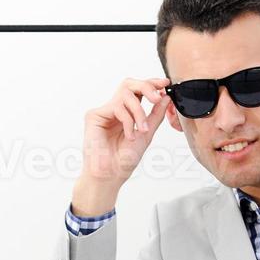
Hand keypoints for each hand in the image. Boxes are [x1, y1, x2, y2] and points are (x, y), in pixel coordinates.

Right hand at [73, 76, 171, 211]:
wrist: (111, 175)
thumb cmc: (125, 160)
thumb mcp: (147, 134)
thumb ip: (155, 115)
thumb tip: (165, 97)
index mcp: (126, 113)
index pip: (138, 91)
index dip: (151, 84)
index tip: (165, 84)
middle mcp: (114, 110)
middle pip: (129, 84)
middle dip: (146, 87)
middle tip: (156, 97)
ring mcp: (104, 112)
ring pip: (125, 94)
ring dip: (139, 111)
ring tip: (141, 129)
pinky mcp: (93, 115)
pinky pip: (117, 107)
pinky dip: (128, 121)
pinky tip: (129, 135)